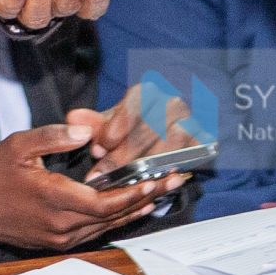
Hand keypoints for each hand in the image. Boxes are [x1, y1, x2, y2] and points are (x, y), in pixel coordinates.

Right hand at [0, 117, 183, 256]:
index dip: (131, 193)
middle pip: (113, 215)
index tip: (153, 181)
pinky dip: (118, 217)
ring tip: (161, 191)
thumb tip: (86, 133)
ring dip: (136, 208)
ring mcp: (62, 236)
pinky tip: (134, 206)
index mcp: (53, 199)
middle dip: (146, 197)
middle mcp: (62, 224)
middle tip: (172, 181)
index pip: (102, 202)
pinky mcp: (60, 241)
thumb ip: (53, 138)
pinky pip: (97, 230)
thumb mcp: (17, 147)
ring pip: (108, 225)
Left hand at [72, 85, 192, 172]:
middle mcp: (171, 103)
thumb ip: (92, 123)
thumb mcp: (108, 125)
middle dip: (123, 156)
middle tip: (103, 175)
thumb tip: (74, 119)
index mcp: (146, 92)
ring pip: (169, 144)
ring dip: (144, 166)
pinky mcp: (201, 142)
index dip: (113, 131)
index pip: (131, 108)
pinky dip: (168, 171)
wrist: (161, 139)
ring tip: (123, 182)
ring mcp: (190, 122)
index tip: (96, 151)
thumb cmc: (130, 131)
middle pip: (149, 129)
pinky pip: (187, 157)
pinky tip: (150, 182)